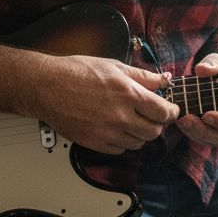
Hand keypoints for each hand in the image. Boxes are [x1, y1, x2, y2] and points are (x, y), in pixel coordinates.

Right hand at [26, 54, 178, 154]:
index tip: (170, 110)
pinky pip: (119, 150)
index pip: (163, 112)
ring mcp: (107, 132)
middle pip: (154, 132)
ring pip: (138, 143)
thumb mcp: (114, 66)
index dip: (171, 112)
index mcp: (128, 93)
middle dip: (157, 124)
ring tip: (131, 121)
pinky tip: (115, 129)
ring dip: (139, 134)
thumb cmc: (77, 72)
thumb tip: (165, 80)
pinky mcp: (94, 143)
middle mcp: (120, 116)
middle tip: (151, 116)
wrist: (46, 87)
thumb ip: (143, 76)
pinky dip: (122, 142)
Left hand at [176, 52, 217, 148]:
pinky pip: (208, 141)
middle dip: (205, 130)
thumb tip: (201, 69)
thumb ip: (214, 65)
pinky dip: (194, 134)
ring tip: (181, 121)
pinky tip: (182, 123)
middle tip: (186, 119)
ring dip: (197, 133)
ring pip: (217, 142)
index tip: (206, 115)